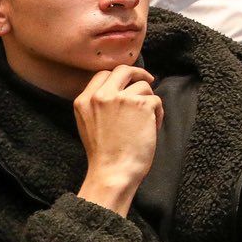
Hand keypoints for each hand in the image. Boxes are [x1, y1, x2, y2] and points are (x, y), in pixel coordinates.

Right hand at [74, 66, 160, 213]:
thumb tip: (121, 87)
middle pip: (123, 70)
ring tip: (146, 122)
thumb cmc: (105, 153)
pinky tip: (151, 128)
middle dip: (138, 74)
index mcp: (83, 100)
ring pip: (143, 86)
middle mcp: (100, 95)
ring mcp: (121, 98)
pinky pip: (156, 100)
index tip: (130, 80)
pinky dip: (158, 114)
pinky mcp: (141, 104)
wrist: (113, 171)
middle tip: (149, 81)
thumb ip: (98, 104)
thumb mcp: (89, 123)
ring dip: (149, 101)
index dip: (120, 76)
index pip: (103, 74)